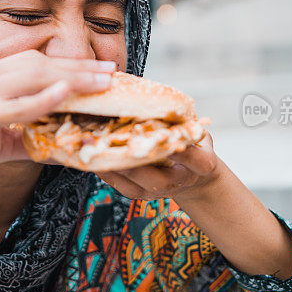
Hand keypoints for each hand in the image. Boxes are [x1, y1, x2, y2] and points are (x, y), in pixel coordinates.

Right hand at [0, 50, 115, 201]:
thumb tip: (57, 147)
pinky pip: (16, 105)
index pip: (35, 63)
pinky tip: (67, 93)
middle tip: (112, 70)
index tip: (99, 69)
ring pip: (33, 78)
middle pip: (40, 64)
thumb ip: (25, 138)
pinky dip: (43, 98)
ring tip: (102, 81)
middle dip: (79, 66)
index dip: (69, 64)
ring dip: (72, 78)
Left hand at [98, 132, 219, 202]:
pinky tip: (91, 156)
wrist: (194, 179)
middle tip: (113, 143)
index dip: (179, 150)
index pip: (192, 158)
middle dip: (134, 163)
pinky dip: (104, 171)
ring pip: (133, 185)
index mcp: (200, 165)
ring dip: (112, 166)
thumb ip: (184, 121)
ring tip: (93, 148)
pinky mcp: (139, 195)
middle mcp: (178, 182)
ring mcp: (157, 192)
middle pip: (157, 179)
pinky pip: (119, 185)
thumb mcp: (196, 131)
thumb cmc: (193, 145)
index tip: (163, 135)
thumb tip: (157, 96)